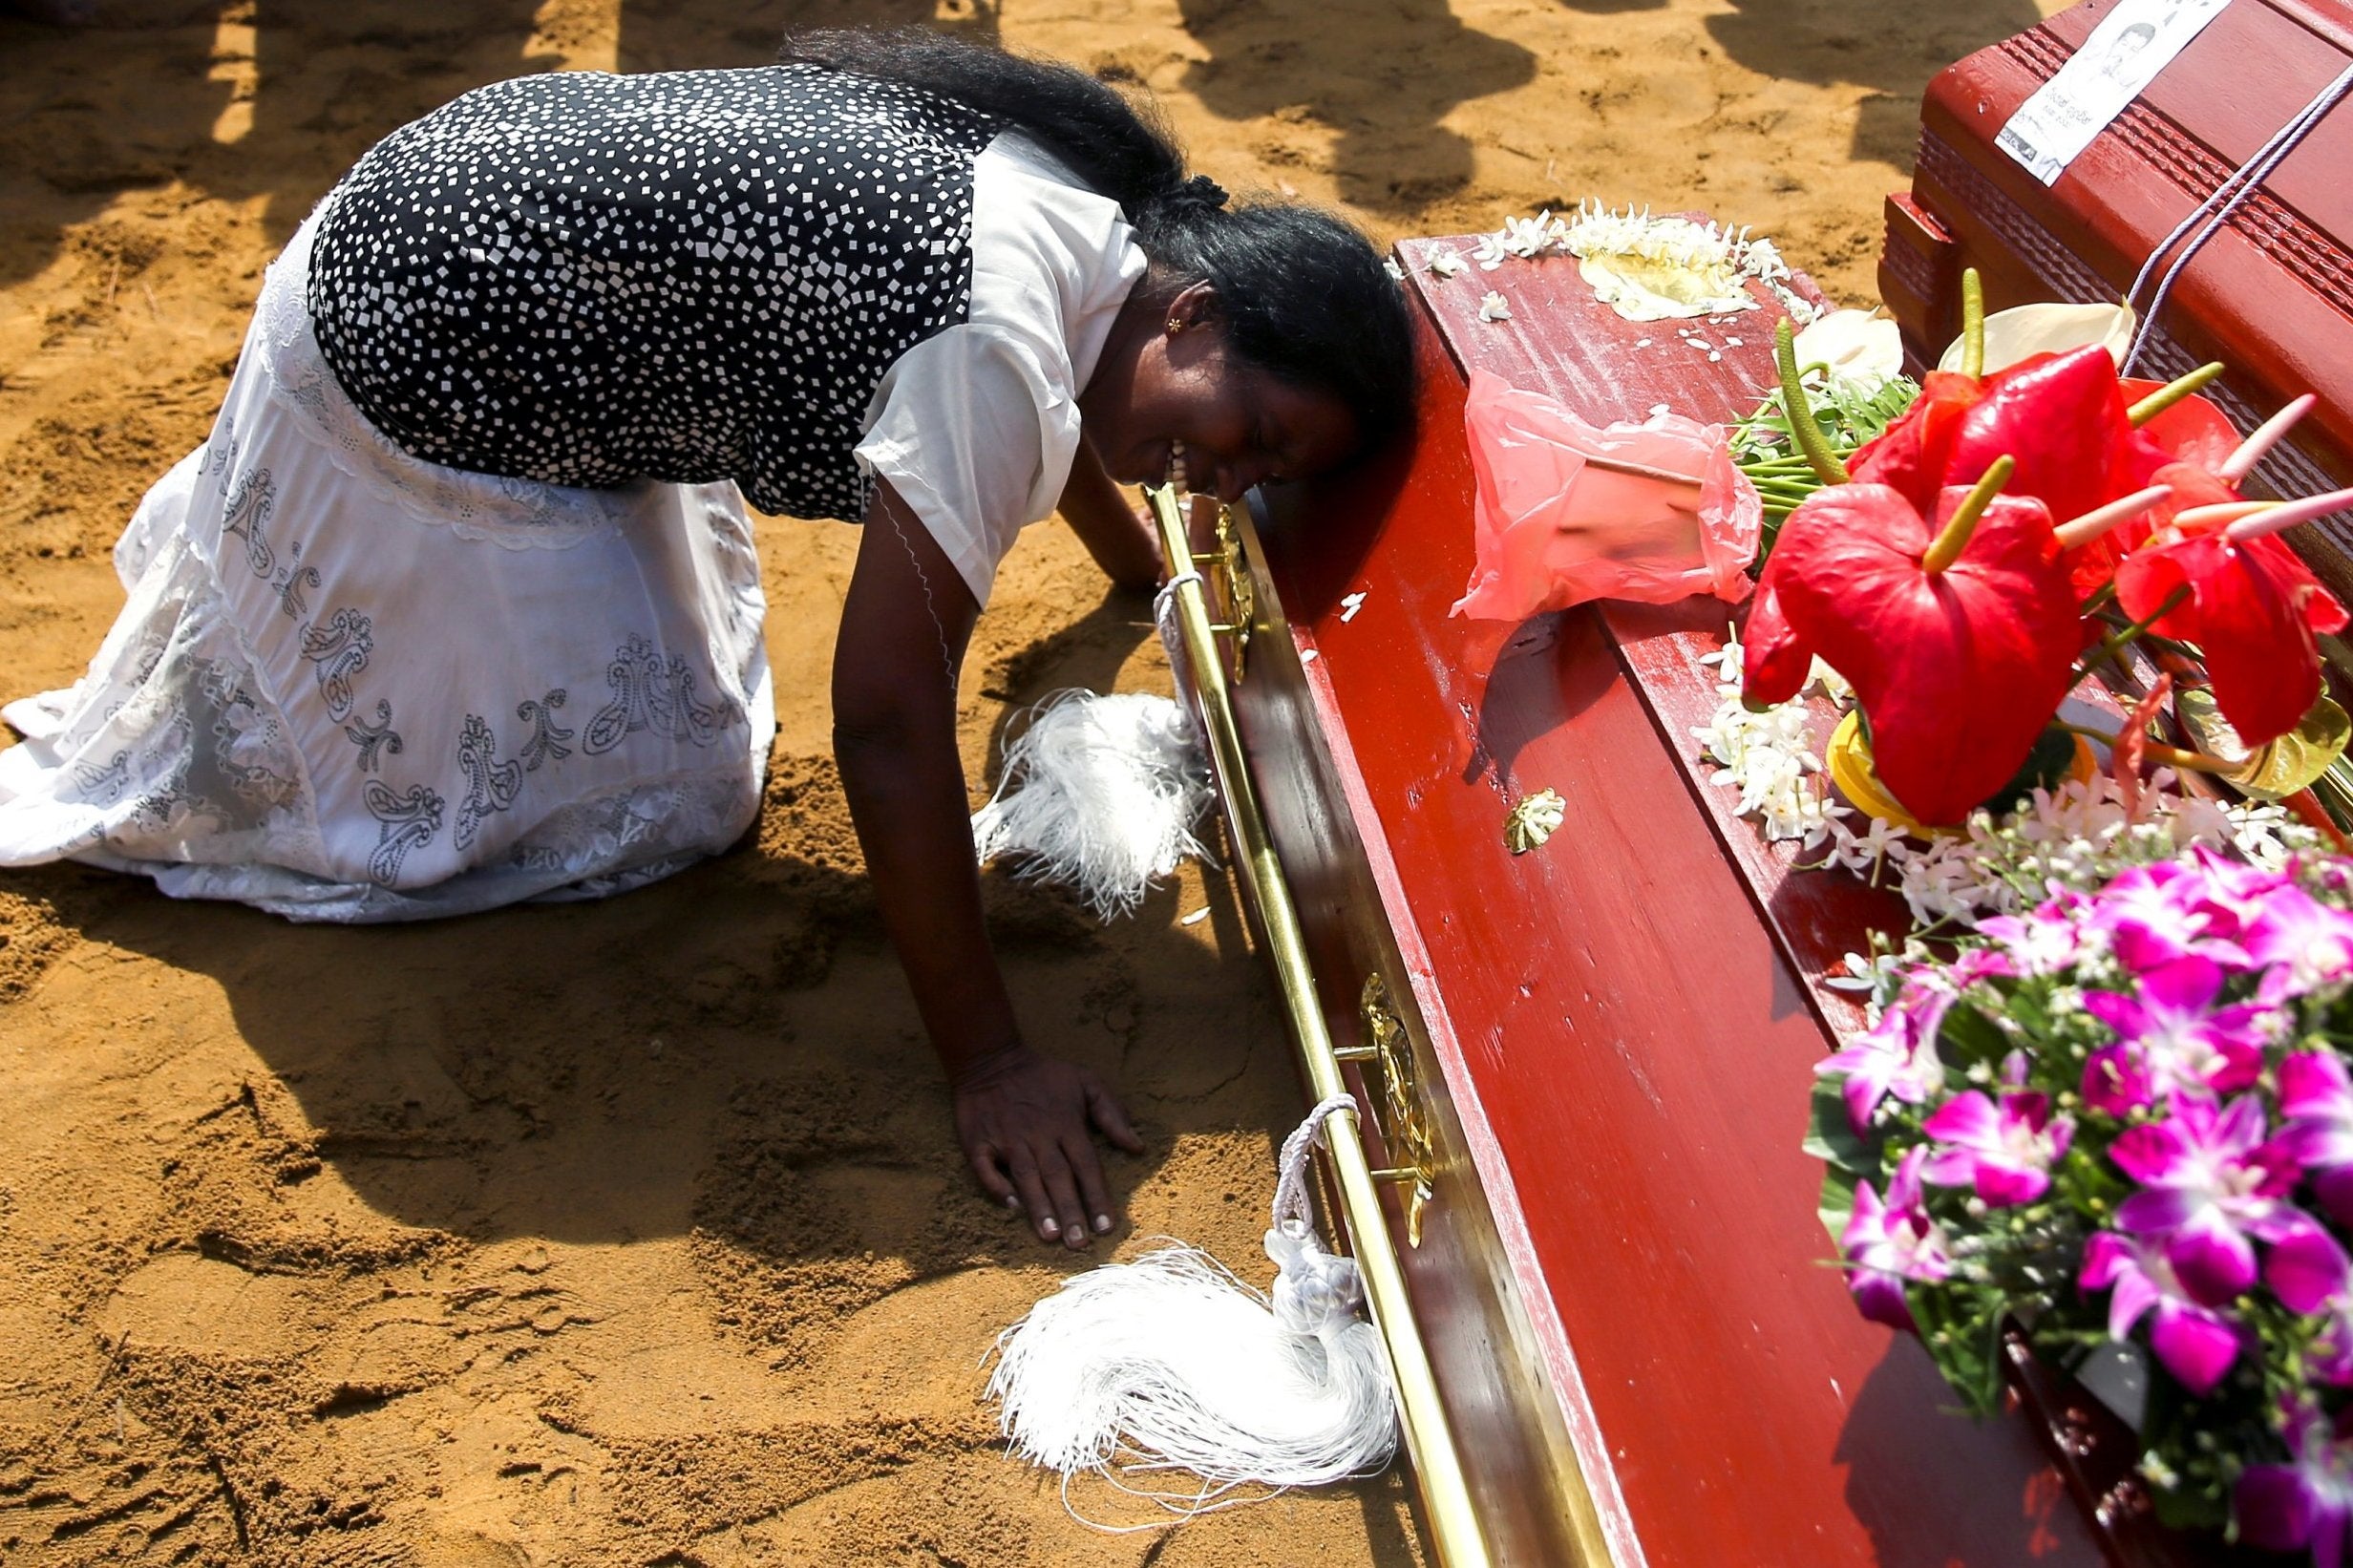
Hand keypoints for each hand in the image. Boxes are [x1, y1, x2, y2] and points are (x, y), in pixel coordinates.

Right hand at [953, 1045, 1143, 1248]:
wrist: (991, 1058)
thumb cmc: (1043, 1074)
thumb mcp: (1086, 1081)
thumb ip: (1112, 1114)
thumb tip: (1137, 1146)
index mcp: (1066, 1123)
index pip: (1086, 1166)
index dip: (1097, 1197)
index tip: (1107, 1227)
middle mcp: (1038, 1134)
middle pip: (1058, 1177)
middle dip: (1070, 1211)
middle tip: (1078, 1243)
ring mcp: (1006, 1138)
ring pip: (1026, 1176)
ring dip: (1039, 1206)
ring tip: (1050, 1235)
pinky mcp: (977, 1141)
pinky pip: (985, 1168)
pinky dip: (996, 1186)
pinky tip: (1010, 1206)